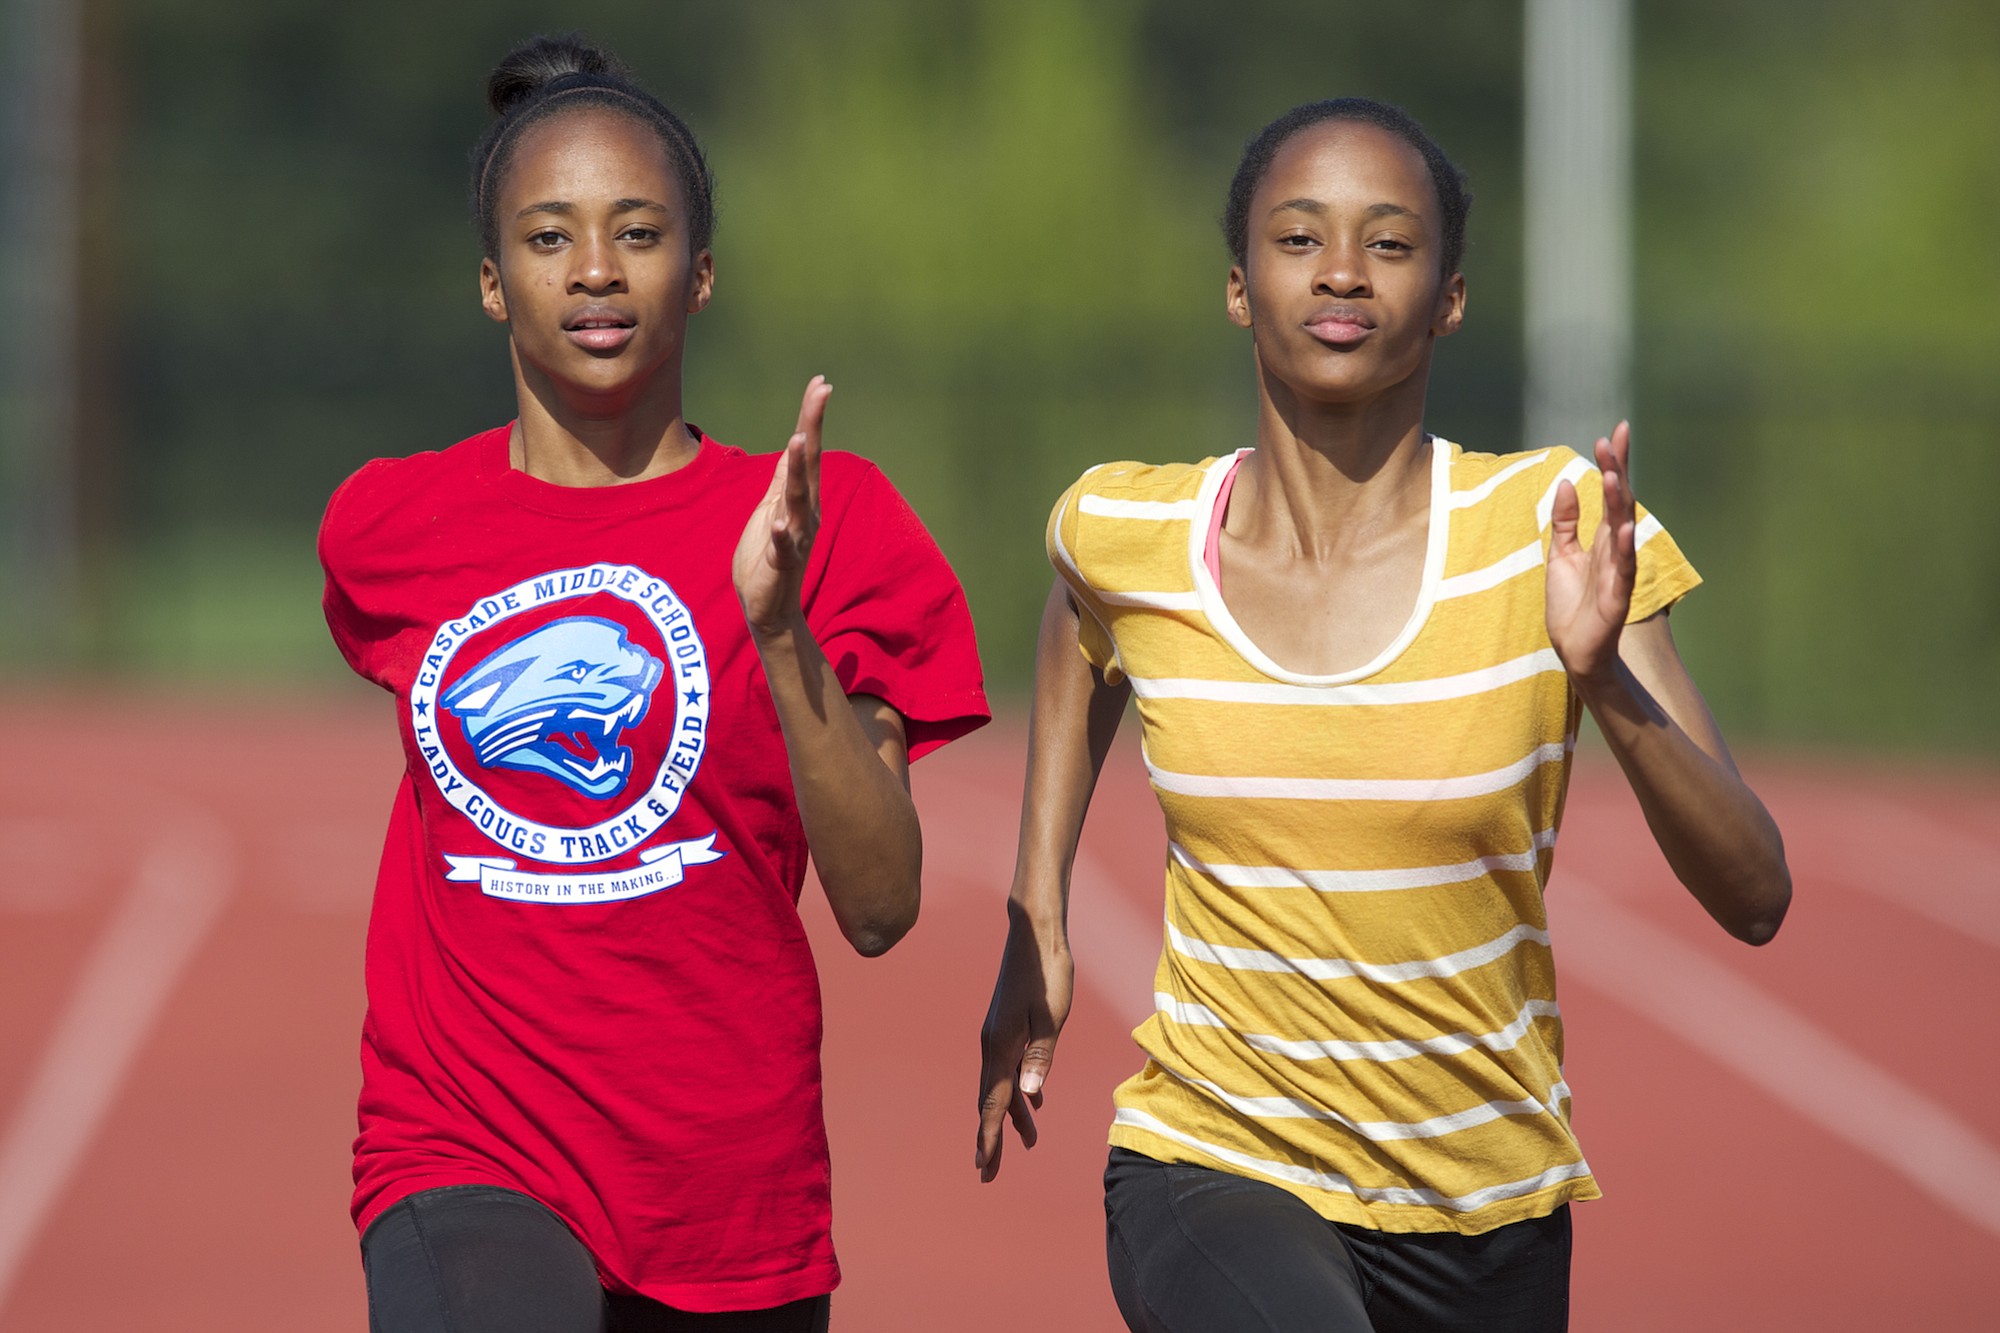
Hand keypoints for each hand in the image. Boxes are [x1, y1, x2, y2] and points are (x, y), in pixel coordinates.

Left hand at [734, 377, 830, 638]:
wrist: (768, 608)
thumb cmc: (767, 558)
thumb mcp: (772, 509)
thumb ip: (784, 480)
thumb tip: (793, 446)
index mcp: (802, 499)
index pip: (808, 452)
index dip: (812, 418)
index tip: (820, 384)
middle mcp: (806, 513)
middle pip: (809, 465)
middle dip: (813, 428)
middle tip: (820, 393)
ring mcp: (797, 538)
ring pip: (798, 499)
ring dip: (799, 471)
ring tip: (798, 441)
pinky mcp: (781, 563)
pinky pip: (785, 546)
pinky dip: (784, 533)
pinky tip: (781, 521)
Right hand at [975, 912, 1072, 1181]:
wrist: (1035, 934)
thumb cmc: (1048, 972)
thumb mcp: (1051, 1016)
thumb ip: (1041, 1057)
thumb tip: (1030, 1097)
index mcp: (1001, 1046)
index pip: (994, 1102)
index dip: (989, 1136)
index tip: (985, 1167)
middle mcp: (993, 1044)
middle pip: (991, 1100)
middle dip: (992, 1136)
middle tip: (989, 1173)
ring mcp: (998, 1035)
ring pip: (1002, 1085)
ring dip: (1012, 1115)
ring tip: (1028, 1143)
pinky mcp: (1008, 1026)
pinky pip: (1010, 1068)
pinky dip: (1021, 1090)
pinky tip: (1036, 1102)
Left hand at [1546, 421, 1636, 685]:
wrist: (1574, 648)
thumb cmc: (1571, 604)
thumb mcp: (1560, 555)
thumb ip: (1565, 522)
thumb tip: (1564, 482)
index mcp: (1602, 538)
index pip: (1610, 494)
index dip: (1613, 463)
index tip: (1614, 432)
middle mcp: (1615, 548)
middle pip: (1619, 502)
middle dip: (1617, 470)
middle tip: (1614, 437)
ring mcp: (1618, 570)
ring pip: (1622, 530)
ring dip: (1618, 502)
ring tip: (1613, 474)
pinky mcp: (1616, 596)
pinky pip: (1623, 568)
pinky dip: (1624, 548)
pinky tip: (1624, 527)